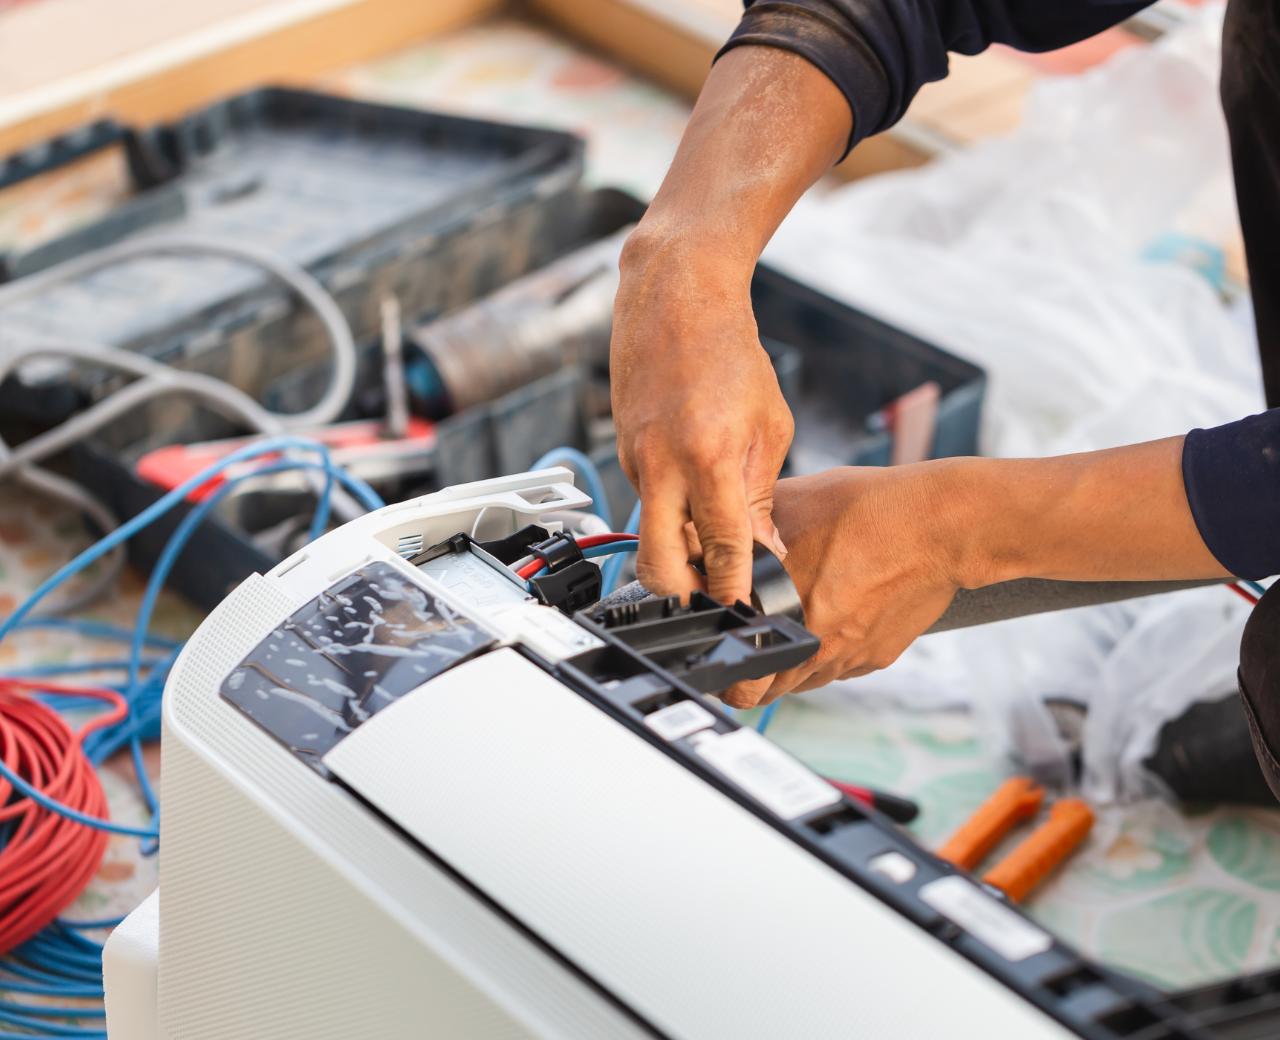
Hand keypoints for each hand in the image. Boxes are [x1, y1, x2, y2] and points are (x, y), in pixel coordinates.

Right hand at [612, 243, 792, 605]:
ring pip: (650, 535)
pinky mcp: (623, 455)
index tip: (746, 613)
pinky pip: (647, 503)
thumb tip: (762, 549)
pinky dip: (671, 514)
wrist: (674, 297)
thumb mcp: (768, 425)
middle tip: (714, 602)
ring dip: (679, 552)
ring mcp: (634, 461)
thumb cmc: (728, 352)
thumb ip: (761, 494)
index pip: (721, 546)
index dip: (734, 589)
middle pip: (657, 565)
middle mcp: (660, 465)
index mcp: (707, 456)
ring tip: (715, 549)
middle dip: (683, 597)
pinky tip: (696, 499)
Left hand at [721, 465, 964, 707]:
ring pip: (803, 683)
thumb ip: (749, 527)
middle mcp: (814, 645)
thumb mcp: (792, 503)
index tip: (724, 654)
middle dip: (753, 677)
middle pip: (768, 691)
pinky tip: (832, 620)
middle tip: (750, 650)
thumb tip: (715, 528)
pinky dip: (829, 654)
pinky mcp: (876, 657)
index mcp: (782, 612)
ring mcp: (848, 656)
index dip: (726, 666)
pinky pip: (840, 668)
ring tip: (790, 631)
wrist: (940, 526)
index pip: (739, 672)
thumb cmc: (870, 510)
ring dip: (790, 667)